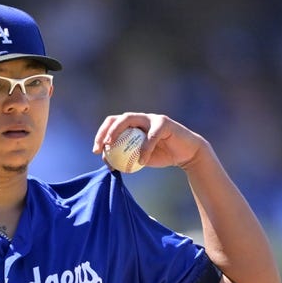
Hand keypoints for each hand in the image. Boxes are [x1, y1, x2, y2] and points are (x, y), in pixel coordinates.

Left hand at [92, 113, 207, 169]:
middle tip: (100, 147)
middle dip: (105, 131)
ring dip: (117, 132)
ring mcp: (151, 118)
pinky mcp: (164, 123)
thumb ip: (126, 158)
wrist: (185, 154)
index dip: (101, 135)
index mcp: (132, 125)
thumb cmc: (162, 155)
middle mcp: (140, 118)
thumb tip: (108, 164)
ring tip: (111, 147)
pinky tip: (140, 161)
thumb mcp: (141, 159)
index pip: (112, 124)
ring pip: (129, 119)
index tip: (96, 150)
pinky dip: (144, 149)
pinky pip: (150, 136)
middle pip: (118, 119)